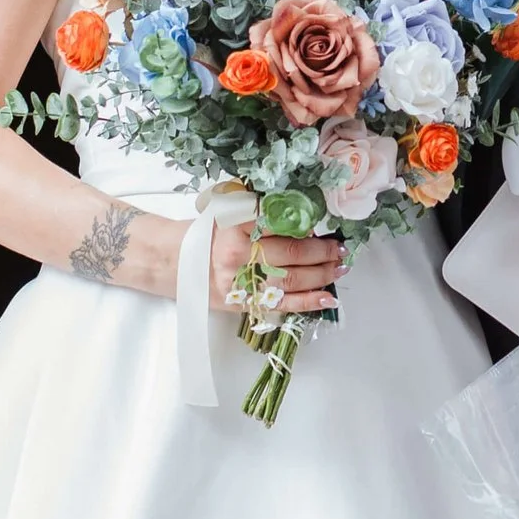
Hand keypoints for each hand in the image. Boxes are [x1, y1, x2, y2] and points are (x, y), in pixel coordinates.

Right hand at [209, 219, 345, 316]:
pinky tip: (328, 298)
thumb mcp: (232, 213)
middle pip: (291, 253)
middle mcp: (239, 254)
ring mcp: (242, 281)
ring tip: (340, 269)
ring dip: (322, 275)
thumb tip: (306, 226)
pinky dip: (308, 302)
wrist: (178, 262)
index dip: (306, 226)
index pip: (280, 223)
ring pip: (291, 280)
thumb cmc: (210, 235)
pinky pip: (283, 304)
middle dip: (322, 253)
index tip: (323, 226)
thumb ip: (265, 215)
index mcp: (236, 225)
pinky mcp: (245, 302)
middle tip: (340, 249)